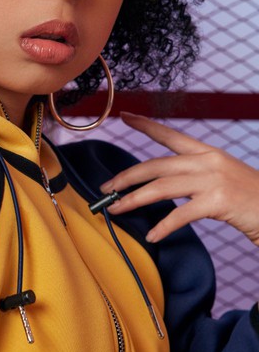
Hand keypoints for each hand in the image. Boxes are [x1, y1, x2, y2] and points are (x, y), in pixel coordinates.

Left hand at [100, 112, 258, 245]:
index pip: (170, 135)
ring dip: (134, 200)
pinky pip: (182, 214)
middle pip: (156, 165)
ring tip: (116, 210)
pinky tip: (153, 235)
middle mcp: (208, 161)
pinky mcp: (219, 202)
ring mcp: (214, 180)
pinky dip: (164, 226)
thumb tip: (162, 186)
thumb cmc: (250, 199)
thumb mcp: (222, 179)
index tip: (124, 116)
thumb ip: (195, 178)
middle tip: (106, 188)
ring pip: (162, 188)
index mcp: (207, 153)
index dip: (146, 126)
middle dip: (126, 177)